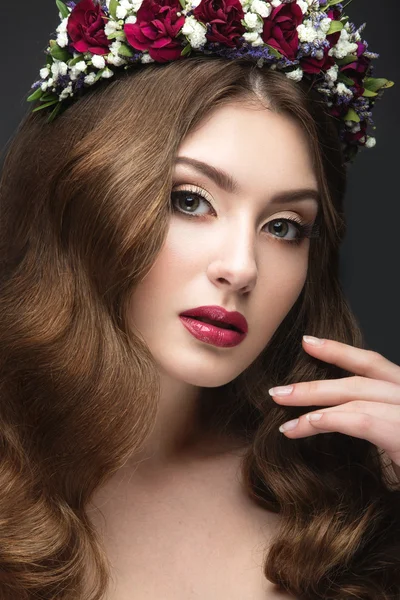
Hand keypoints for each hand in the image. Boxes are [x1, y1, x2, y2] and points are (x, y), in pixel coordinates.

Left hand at [269, 336, 399, 482]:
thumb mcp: (392, 447)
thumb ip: (370, 425)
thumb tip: (329, 416)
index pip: (374, 364)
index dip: (339, 350)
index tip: (307, 342)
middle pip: (360, 378)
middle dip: (315, 383)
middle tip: (278, 390)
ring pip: (357, 395)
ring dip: (314, 401)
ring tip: (282, 412)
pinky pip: (361, 420)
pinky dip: (329, 420)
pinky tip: (304, 425)